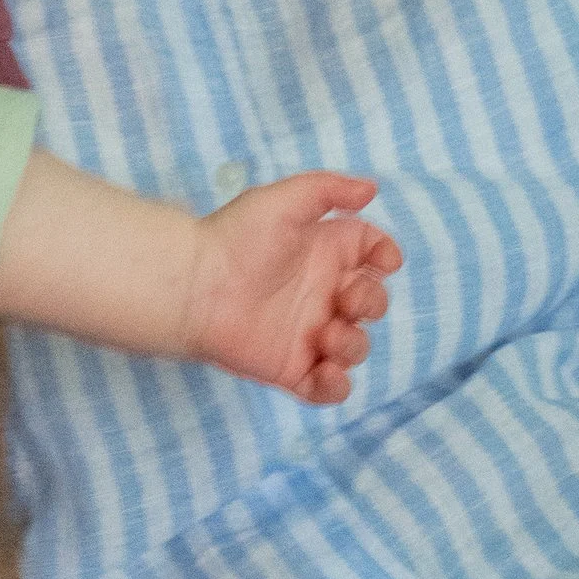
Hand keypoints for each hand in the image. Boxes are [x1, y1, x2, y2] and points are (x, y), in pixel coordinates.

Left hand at [184, 170, 399, 402]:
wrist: (193, 286)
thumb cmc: (234, 238)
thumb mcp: (283, 201)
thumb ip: (329, 189)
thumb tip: (371, 190)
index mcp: (323, 254)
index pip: (371, 255)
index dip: (385, 257)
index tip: (383, 260)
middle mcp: (320, 294)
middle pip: (372, 303)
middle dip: (372, 302)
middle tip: (343, 300)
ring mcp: (307, 334)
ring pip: (356, 347)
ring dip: (354, 344)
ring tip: (326, 336)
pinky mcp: (291, 368)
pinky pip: (329, 389)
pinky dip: (336, 386)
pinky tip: (325, 369)